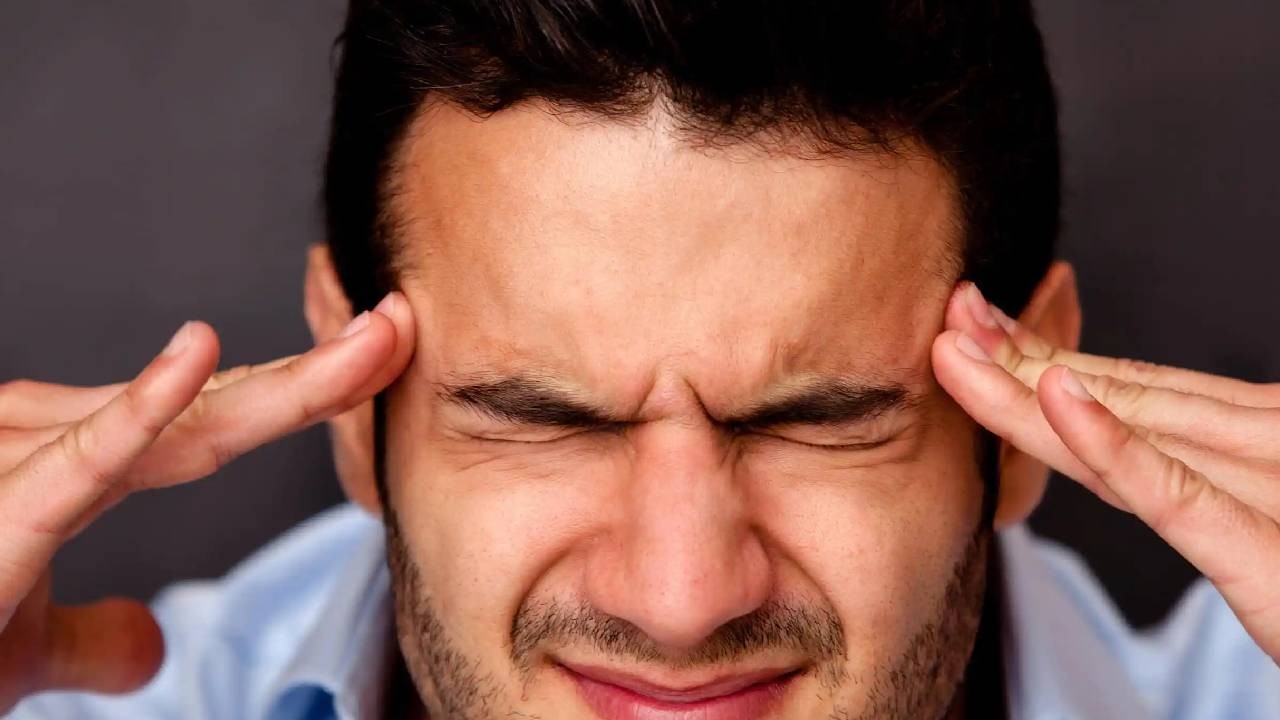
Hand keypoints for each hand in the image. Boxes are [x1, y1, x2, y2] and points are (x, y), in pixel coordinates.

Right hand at [0, 293, 414, 710]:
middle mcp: (52, 442)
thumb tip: (153, 641)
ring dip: (292, 383)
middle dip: (323, 369)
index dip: (300, 389)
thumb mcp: (19, 649)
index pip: (212, 418)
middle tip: (409, 323)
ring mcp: (19, 461)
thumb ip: (90, 636)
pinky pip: (81, 455)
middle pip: (218, 404)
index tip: (381, 358)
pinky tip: (199, 352)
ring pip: (181, 420)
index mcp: (73, 464)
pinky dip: (142, 406)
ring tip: (380, 339)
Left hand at [932, 282, 1279, 662]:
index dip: (1045, 361)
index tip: (974, 333)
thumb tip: (1133, 439)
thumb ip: (1204, 482)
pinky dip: (1116, 446)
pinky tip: (1058, 403)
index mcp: (1256, 440)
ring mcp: (1270, 491)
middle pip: (1118, 396)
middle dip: (1020, 359)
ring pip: (1132, 428)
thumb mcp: (1265, 518)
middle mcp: (1259, 447)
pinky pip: (1180, 496)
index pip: (1132, 393)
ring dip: (1033, 383)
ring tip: (960, 344)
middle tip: (944, 318)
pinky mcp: (1272, 556)